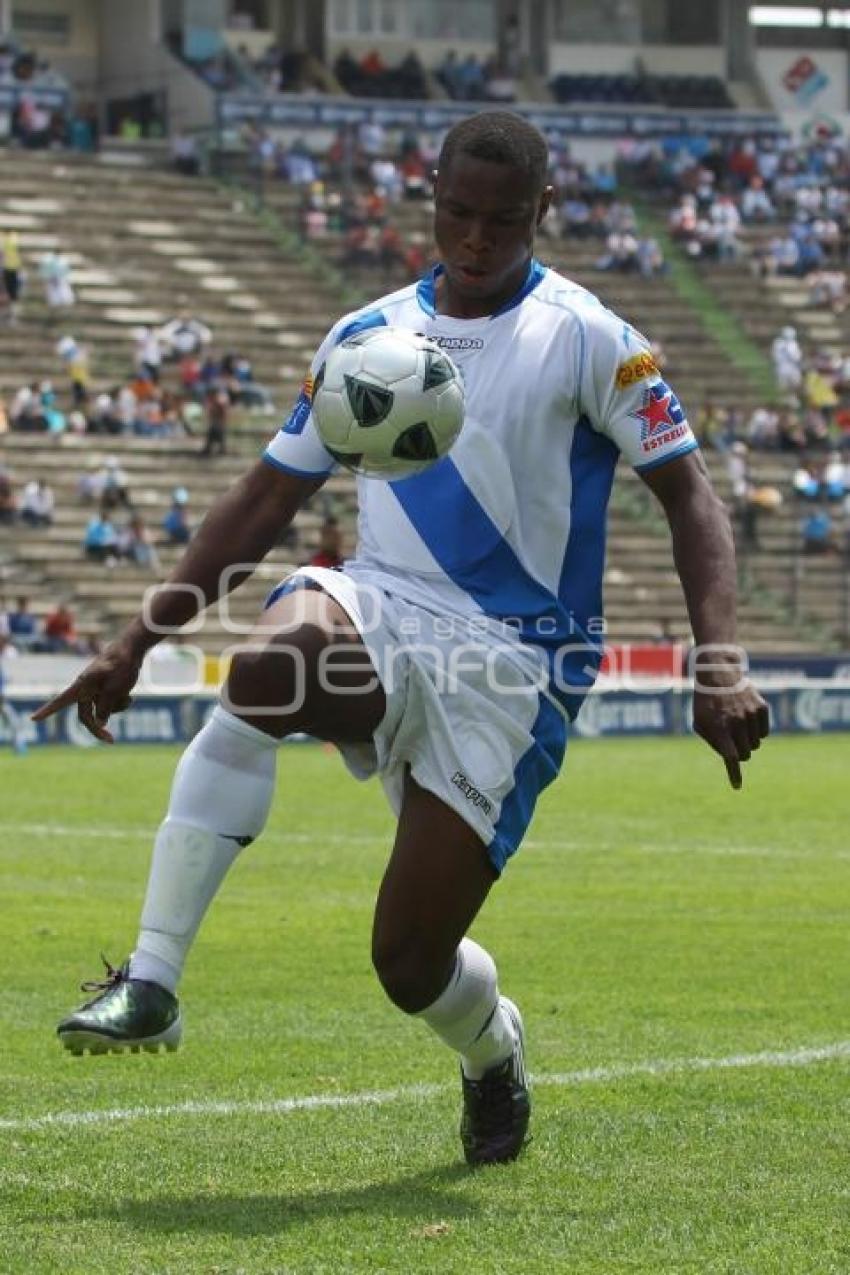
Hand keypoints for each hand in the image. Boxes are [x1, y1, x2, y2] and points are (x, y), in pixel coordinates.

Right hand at [31, 639, 142, 742]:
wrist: (131, 651)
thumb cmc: (120, 666)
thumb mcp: (114, 689)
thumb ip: (104, 708)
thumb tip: (99, 724)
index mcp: (81, 687)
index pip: (60, 701)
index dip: (47, 711)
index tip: (33, 718)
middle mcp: (86, 690)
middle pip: (86, 716)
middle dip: (98, 728)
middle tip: (110, 740)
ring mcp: (96, 691)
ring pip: (103, 710)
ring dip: (116, 708)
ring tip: (126, 695)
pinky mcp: (106, 690)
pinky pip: (112, 704)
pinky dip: (121, 702)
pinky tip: (129, 695)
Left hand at [692, 664, 769, 789]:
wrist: (718, 675)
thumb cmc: (706, 703)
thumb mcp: (700, 723)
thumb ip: (713, 742)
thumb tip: (731, 758)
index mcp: (719, 728)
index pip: (730, 757)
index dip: (734, 774)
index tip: (737, 786)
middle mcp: (736, 722)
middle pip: (745, 754)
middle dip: (739, 753)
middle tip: (732, 742)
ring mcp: (750, 714)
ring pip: (756, 744)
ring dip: (747, 742)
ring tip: (736, 727)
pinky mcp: (761, 708)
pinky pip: (764, 733)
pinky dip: (757, 732)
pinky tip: (746, 720)